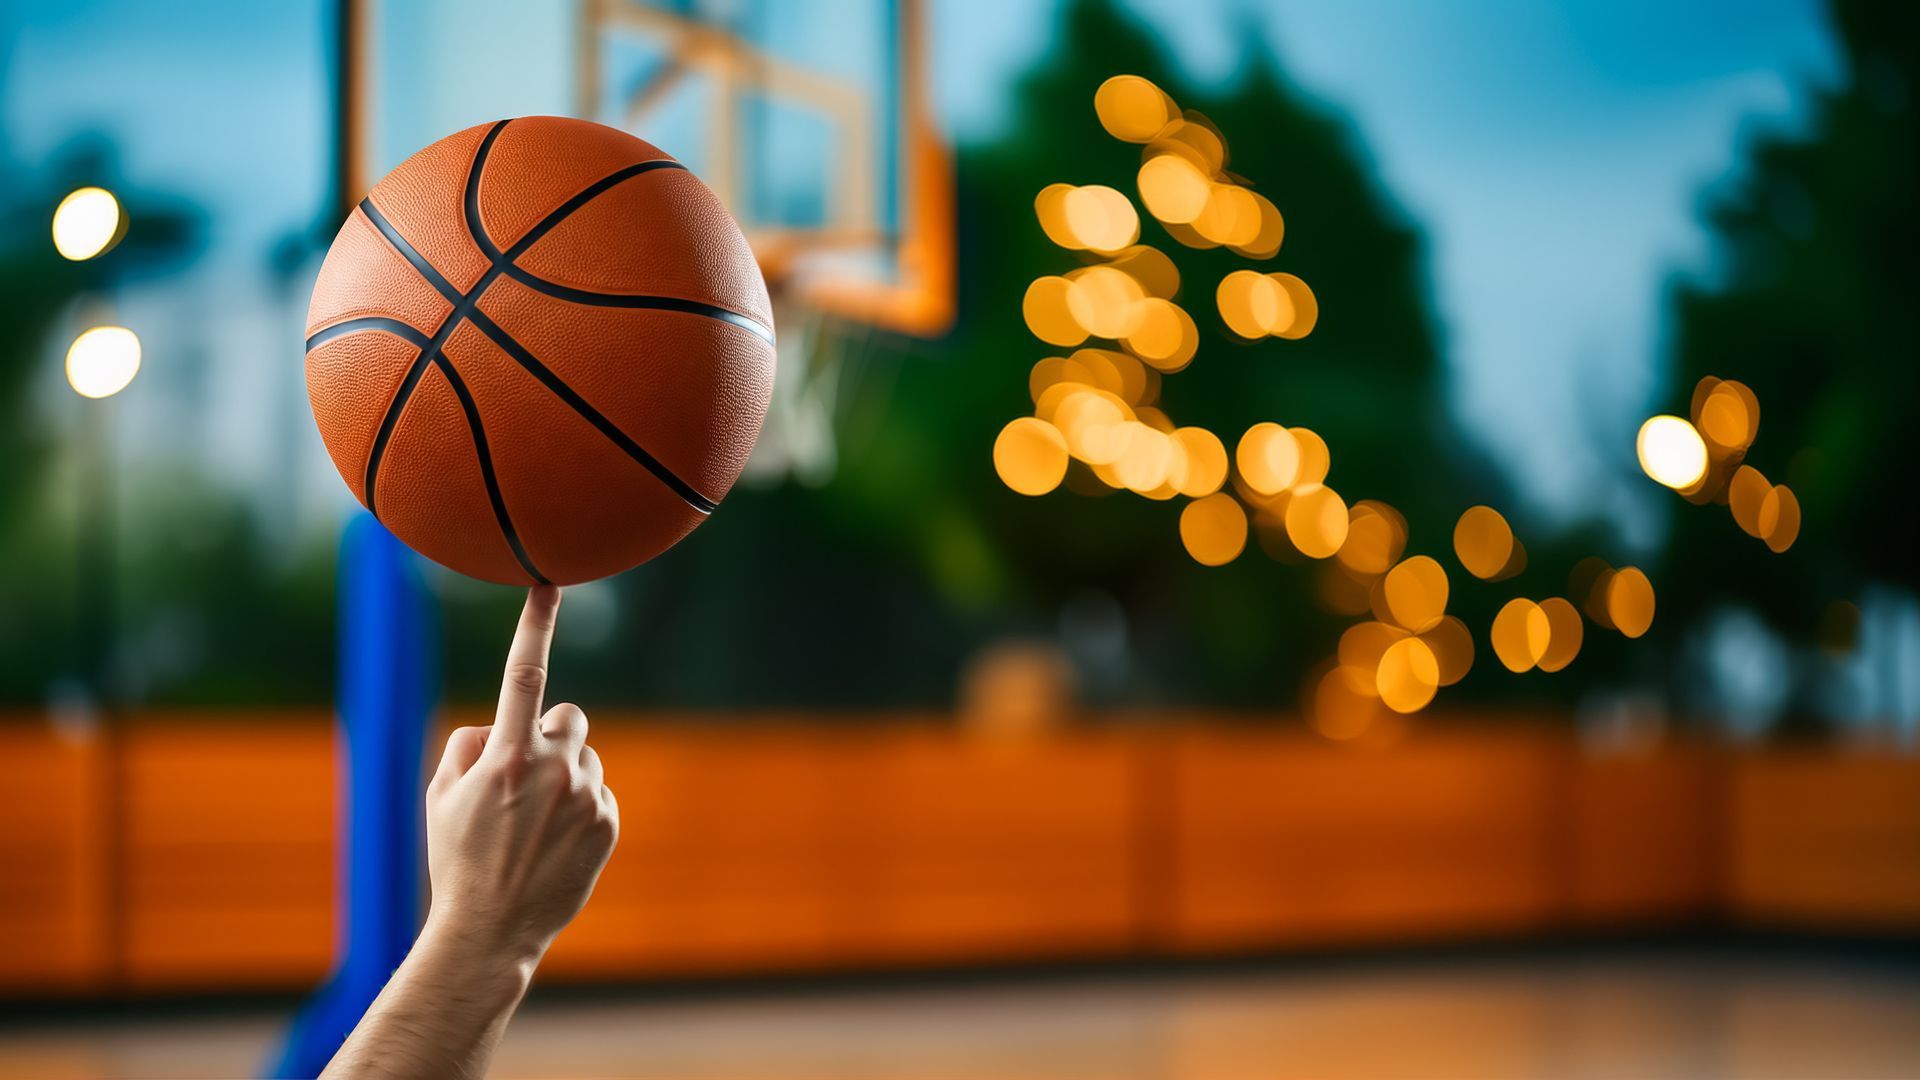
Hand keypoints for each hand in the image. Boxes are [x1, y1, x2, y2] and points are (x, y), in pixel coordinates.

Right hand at [421, 584, 619, 964]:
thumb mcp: (441, 796)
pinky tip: (554, 843)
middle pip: (567, 718)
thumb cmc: (458, 858)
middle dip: (550, 736)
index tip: (548, 584)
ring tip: (534, 824)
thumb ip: (469, 745)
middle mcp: (552, 769)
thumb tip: (497, 725)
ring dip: (564, 776)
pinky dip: (580, 808)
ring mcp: (586, 796)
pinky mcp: (608, 821)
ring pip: (584, 758)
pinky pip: (597, 793)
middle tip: (524, 777)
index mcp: (506, 756)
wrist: (491, 929)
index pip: (523, 674)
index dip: (536, 625)